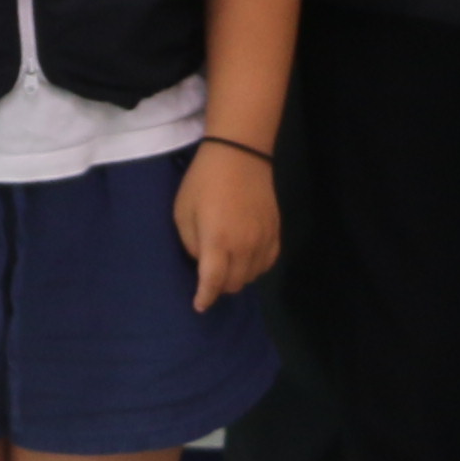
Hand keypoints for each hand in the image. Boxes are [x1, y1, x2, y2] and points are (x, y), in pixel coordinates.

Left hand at [174, 139, 281, 311]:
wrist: (240, 154)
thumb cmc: (204, 181)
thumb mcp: (183, 211)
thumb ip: (191, 243)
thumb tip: (203, 262)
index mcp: (217, 242)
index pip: (213, 282)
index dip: (205, 298)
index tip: (199, 305)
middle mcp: (244, 246)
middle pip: (234, 284)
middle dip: (219, 287)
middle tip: (209, 278)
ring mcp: (263, 240)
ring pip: (252, 276)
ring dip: (238, 278)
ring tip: (227, 267)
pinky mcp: (276, 232)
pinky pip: (268, 263)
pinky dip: (256, 268)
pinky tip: (246, 260)